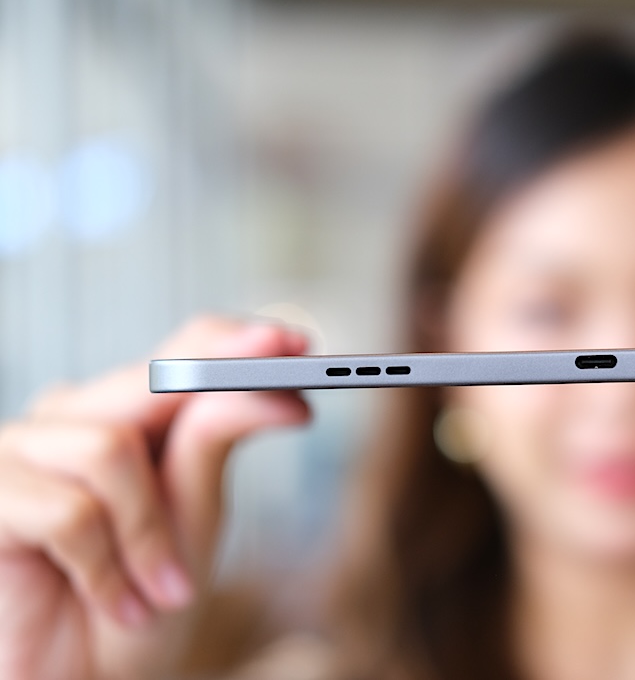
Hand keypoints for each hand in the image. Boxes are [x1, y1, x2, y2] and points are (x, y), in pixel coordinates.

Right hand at [0, 316, 310, 679]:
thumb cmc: (139, 605)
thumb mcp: (194, 516)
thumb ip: (214, 441)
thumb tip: (273, 387)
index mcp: (123, 418)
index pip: (177, 354)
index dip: (234, 342)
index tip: (295, 342)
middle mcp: (67, 420)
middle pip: (147, 378)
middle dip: (221, 379)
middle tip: (290, 389)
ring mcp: (19, 452)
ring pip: (111, 448)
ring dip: (150, 534)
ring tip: (160, 592)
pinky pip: (70, 513)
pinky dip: (107, 567)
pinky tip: (116, 604)